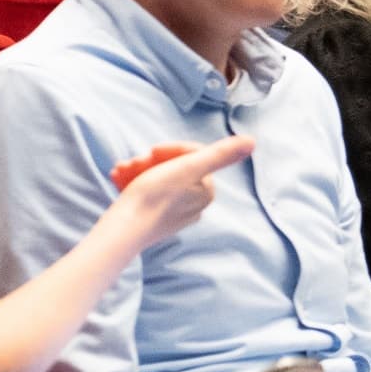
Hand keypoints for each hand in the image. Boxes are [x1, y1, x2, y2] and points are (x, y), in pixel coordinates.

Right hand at [107, 136, 257, 243]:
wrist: (124, 230)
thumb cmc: (155, 196)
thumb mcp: (189, 168)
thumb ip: (220, 154)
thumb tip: (252, 141)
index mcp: (206, 190)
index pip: (191, 156)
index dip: (169, 150)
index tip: (151, 151)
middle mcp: (194, 203)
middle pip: (171, 167)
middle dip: (149, 160)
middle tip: (132, 161)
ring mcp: (173, 212)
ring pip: (155, 177)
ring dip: (137, 169)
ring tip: (120, 169)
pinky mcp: (154, 218)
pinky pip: (145, 192)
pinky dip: (131, 182)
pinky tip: (118, 178)